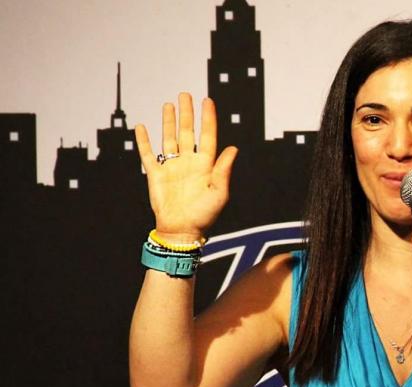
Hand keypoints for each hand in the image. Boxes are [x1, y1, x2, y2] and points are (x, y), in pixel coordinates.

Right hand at [135, 92, 237, 238]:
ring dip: (168, 122)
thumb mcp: (219, 193)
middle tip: (186, 95)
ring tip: (169, 105)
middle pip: (187, 132)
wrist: (182, 231)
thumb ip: (223, 170)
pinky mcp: (156, 175)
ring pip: (169, 139)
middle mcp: (188, 163)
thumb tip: (233, 148)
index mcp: (205, 166)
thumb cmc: (204, 215)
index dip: (208, 119)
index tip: (207, 102)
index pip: (207, 137)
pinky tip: (142, 127)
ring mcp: (172, 167)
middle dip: (187, 114)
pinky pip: (148, 154)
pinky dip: (143, 141)